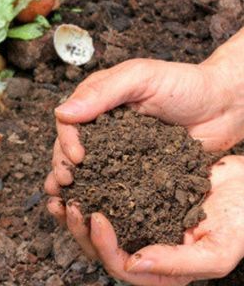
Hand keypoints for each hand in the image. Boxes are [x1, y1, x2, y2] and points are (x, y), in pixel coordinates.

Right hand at [46, 29, 243, 193]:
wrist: (226, 107)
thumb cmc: (186, 84)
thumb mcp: (141, 78)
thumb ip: (103, 92)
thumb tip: (62, 112)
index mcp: (98, 102)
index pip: (69, 122)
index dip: (66, 140)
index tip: (76, 157)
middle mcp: (103, 127)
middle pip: (71, 148)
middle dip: (63, 165)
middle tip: (66, 182)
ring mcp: (118, 151)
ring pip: (87, 169)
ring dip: (74, 185)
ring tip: (66, 201)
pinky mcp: (135, 171)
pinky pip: (113, 183)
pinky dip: (99, 196)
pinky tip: (92, 208)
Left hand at [47, 156, 243, 284]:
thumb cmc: (241, 221)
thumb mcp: (218, 251)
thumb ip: (177, 263)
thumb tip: (134, 263)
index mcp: (160, 268)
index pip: (120, 266)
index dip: (103, 245)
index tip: (96, 217)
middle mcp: (143, 247)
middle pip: (100, 248)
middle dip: (79, 229)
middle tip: (68, 204)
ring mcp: (137, 223)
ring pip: (95, 225)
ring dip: (75, 211)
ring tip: (59, 192)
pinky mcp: (134, 199)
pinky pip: (104, 197)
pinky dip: (88, 189)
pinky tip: (77, 176)